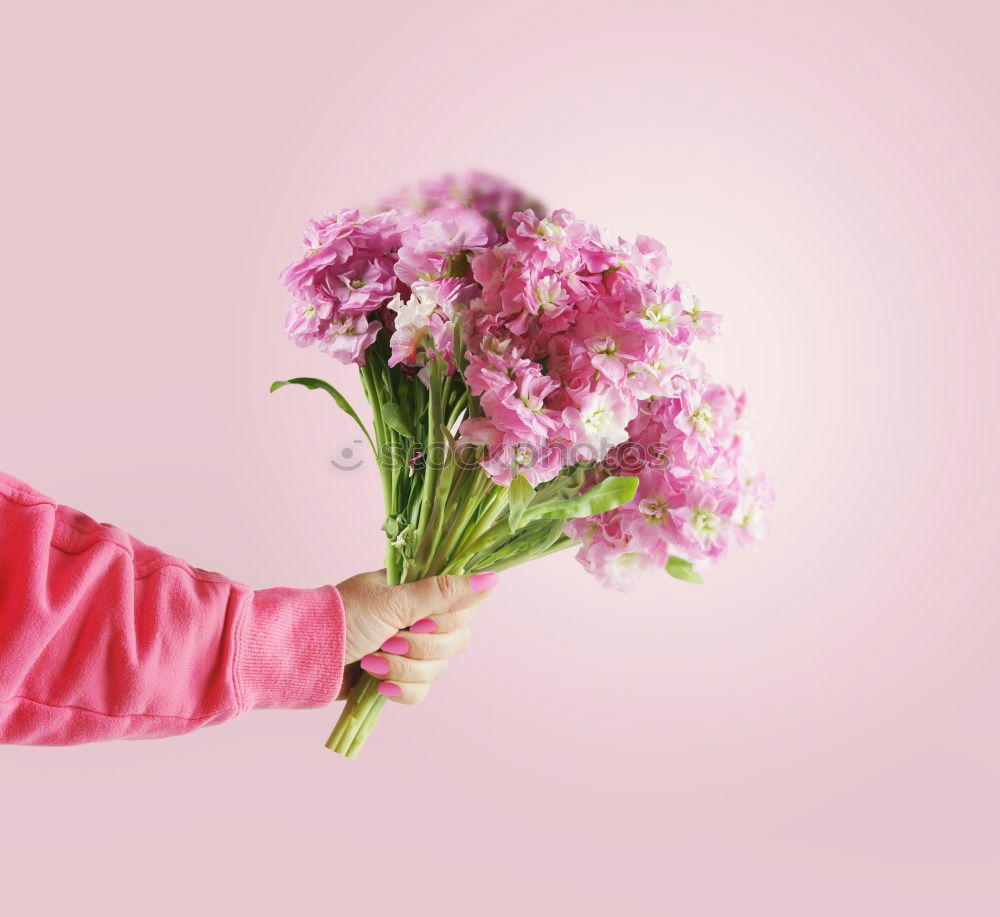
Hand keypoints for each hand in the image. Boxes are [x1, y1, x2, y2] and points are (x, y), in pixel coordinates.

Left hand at [334, 570, 498, 704]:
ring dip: (405, 668)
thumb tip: (492, 577)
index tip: (423, 619)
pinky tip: (377, 684)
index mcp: (418, 590)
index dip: (451, 617)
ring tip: (373, 660)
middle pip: (457, 639)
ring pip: (438, 668)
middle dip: (424, 645)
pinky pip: (420, 691)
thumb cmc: (344, 618)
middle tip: (392, 638)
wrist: (302, 656)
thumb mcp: (395, 602)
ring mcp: (407, 649)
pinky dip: (399, 690)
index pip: (463, 603)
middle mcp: (417, 617)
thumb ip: (443, 593)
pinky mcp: (395, 678)